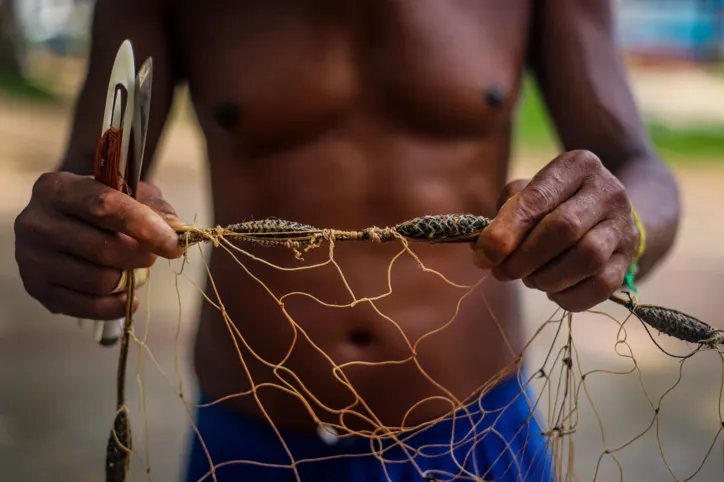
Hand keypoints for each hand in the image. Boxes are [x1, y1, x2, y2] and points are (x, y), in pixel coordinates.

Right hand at [14, 171, 181, 319]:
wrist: (62, 222)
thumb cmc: (101, 206)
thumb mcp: (128, 193)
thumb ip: (155, 207)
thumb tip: (176, 230)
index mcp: (57, 188)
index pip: (104, 207)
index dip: (144, 226)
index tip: (173, 244)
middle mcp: (36, 221)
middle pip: (105, 249)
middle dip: (140, 256)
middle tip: (151, 255)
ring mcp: (31, 258)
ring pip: (100, 281)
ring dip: (128, 280)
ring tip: (131, 270)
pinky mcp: (36, 288)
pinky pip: (88, 307)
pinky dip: (116, 305)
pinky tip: (125, 294)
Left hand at [472, 150, 639, 311]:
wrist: (608, 215)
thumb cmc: (554, 204)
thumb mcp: (529, 195)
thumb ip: (504, 216)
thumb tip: (483, 250)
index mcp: (577, 165)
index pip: (538, 199)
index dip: (507, 231)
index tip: (484, 256)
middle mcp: (608, 190)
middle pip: (563, 229)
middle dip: (525, 258)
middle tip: (503, 272)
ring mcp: (624, 225)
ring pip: (587, 258)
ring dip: (547, 277)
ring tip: (530, 279)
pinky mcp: (630, 258)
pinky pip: (602, 286)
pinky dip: (569, 296)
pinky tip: (553, 291)